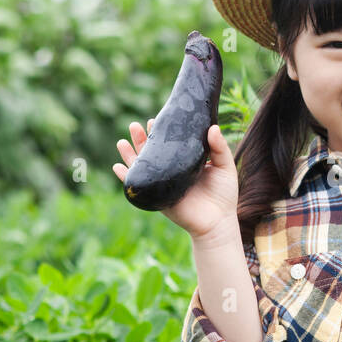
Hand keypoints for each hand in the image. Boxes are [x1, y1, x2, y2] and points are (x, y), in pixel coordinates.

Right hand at [113, 120, 239, 240]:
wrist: (218, 221)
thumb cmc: (224, 194)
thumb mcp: (224, 166)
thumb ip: (220, 147)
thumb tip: (213, 127)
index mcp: (185, 161)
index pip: (170, 143)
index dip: (162, 132)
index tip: (155, 120)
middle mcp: (171, 171)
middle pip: (152, 152)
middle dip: (141, 138)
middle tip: (135, 125)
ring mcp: (162, 184)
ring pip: (141, 166)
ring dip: (130, 153)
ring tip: (122, 141)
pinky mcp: (157, 197)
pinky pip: (138, 185)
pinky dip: (126, 176)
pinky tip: (117, 167)